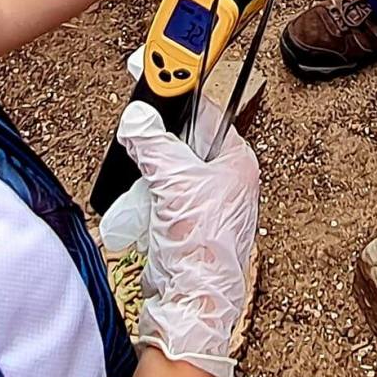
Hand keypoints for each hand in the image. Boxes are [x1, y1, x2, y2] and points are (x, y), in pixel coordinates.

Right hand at [111, 101, 258, 376]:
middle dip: (158, 144)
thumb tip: (138, 118)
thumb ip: (153, 143)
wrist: (193, 299)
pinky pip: (165, 196)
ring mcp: (210, 202)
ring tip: (146, 186)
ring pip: (171, 170)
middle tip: (139, 137)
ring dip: (151, 176)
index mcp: (238, 162)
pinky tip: (146, 209)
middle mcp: (229, 180)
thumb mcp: (173, 181)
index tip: (157, 78)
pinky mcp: (190, 223)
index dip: (179, 97)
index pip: (207, 113)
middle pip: (185, 141)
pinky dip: (150, 198)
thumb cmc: (201, 246)